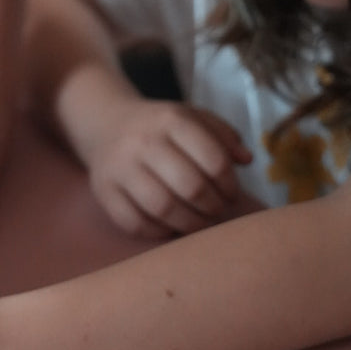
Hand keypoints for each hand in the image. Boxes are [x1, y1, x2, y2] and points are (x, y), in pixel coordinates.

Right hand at [84, 95, 251, 237]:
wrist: (106, 124)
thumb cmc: (161, 127)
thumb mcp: (193, 118)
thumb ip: (224, 136)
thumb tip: (247, 161)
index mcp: (171, 119)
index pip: (213, 160)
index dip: (230, 185)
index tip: (232, 194)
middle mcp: (142, 141)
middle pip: (190, 187)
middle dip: (213, 207)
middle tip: (218, 211)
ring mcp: (119, 167)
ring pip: (162, 208)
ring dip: (190, 224)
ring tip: (199, 223)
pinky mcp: (103, 191)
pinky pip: (134, 223)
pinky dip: (158, 232)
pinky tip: (170, 227)